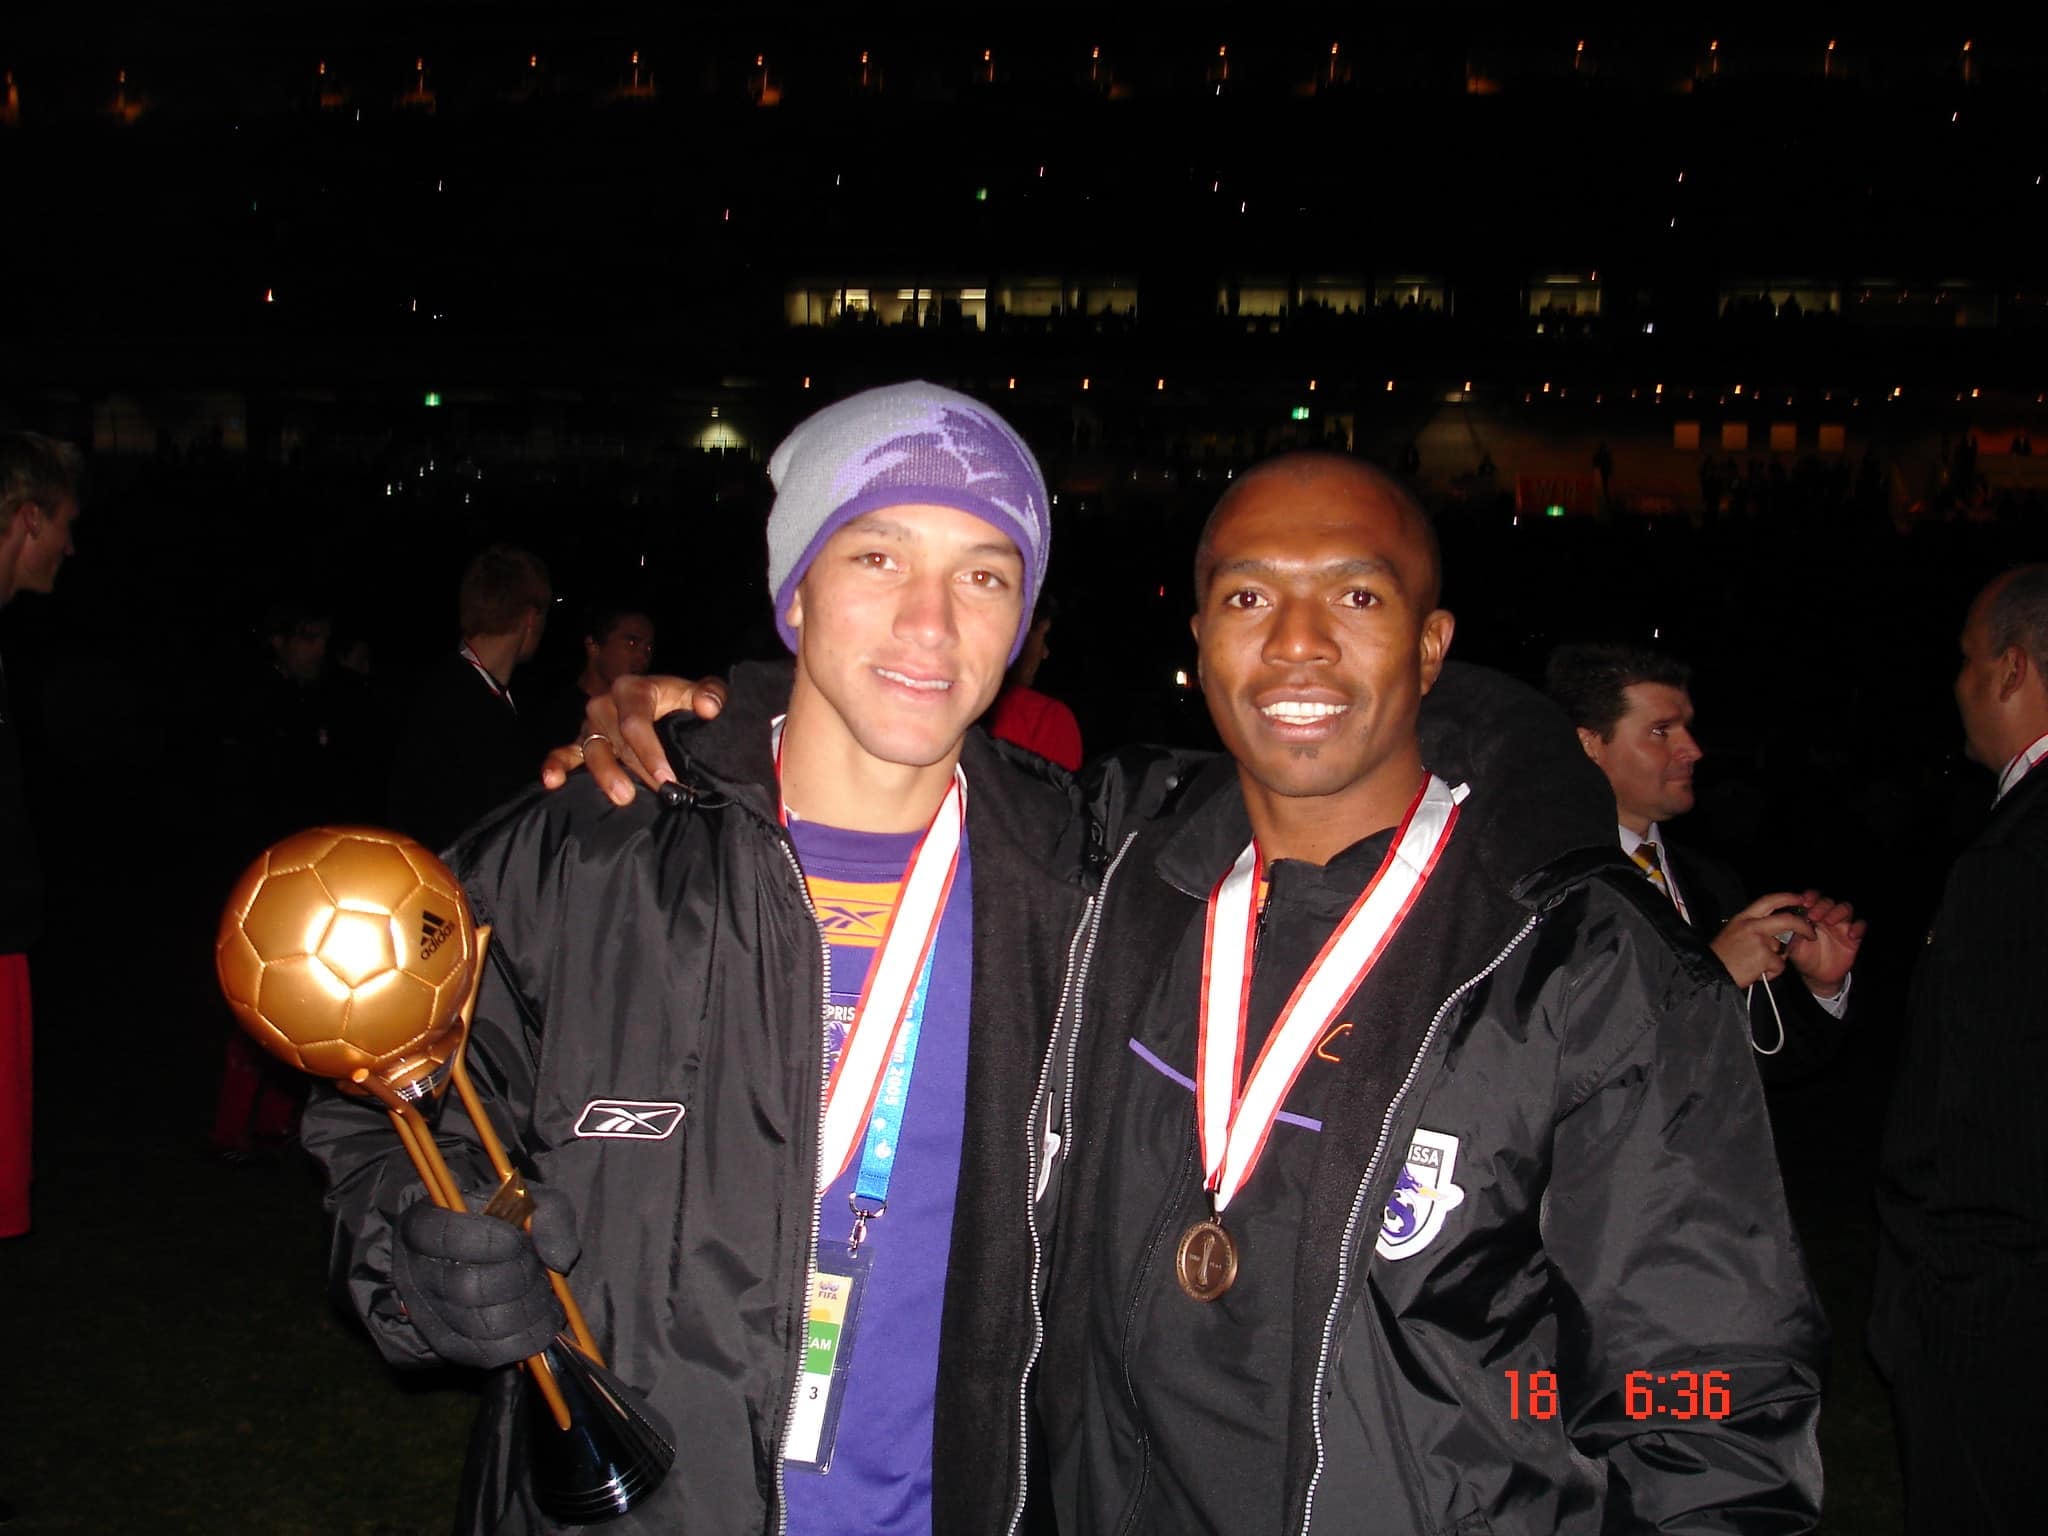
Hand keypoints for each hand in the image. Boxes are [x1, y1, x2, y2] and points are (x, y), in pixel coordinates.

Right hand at [390, 1185, 579, 1369]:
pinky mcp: (448, 1346)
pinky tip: (540, 1321)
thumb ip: (549, 1213)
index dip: (484, 1241)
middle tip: (538, 1269)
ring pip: (479, 1325)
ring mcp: (428, 1314)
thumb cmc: (503, 1222)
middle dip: (518, 1278)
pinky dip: (523, 1340)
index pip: (443, 1237)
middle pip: (466, 1287)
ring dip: (527, 1311)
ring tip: (543, 1295)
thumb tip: (559, 1261)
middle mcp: (415, 1273)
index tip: (515, 1241)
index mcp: (424, 1224)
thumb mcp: (528, 1200)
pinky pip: (486, 1353)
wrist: (481, 1258)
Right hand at [539, 674, 726, 805]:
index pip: (635, 723)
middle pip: (618, 743)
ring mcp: (591, 725)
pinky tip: (551, 782)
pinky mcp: (581, 742)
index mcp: (631, 689)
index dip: (650, 751)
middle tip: (662, 793)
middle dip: (639, 770)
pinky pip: (564, 753)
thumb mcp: (699, 691)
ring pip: (594, 752)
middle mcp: (605, 705)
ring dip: (606, 775)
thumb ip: (710, 693)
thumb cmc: (682, 700)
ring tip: (623, 798)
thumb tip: (708, 707)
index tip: (668, 776)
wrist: (664, 704)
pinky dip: (555, 765)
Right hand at [1709, 891, 1818, 989]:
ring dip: (1775, 960)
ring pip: (1782, 949)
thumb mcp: (1733, 932)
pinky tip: (1756, 973)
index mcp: (1743, 918)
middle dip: (1803, 926)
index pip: (1769, 900)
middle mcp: (1752, 925)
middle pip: (1787, 920)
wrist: (1709, 973)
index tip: (1800, 899)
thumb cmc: (1721, 957)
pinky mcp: (1764, 957)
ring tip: (1756, 966)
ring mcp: (1759, 940)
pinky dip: (1771, 973)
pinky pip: (1779, 965)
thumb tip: (1776, 935)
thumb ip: (1754, 929)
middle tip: (1811, 933)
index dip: (1787, 898)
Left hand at [1785, 888, 1865, 997]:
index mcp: (1810, 915)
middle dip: (1821, 906)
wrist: (1817, 976)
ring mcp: (1841, 925)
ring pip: (1845, 908)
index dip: (1810, 897)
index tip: (1804, 903)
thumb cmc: (1803, 957)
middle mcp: (1826, 916)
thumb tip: (1788, 924)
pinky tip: (1851, 935)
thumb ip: (1792, 935)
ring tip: (1829, 922)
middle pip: (1828, 902)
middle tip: (1813, 916)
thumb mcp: (1794, 947)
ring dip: (1838, 912)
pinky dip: (1858, 927)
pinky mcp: (1854, 937)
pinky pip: (1861, 925)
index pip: (1812, 899)